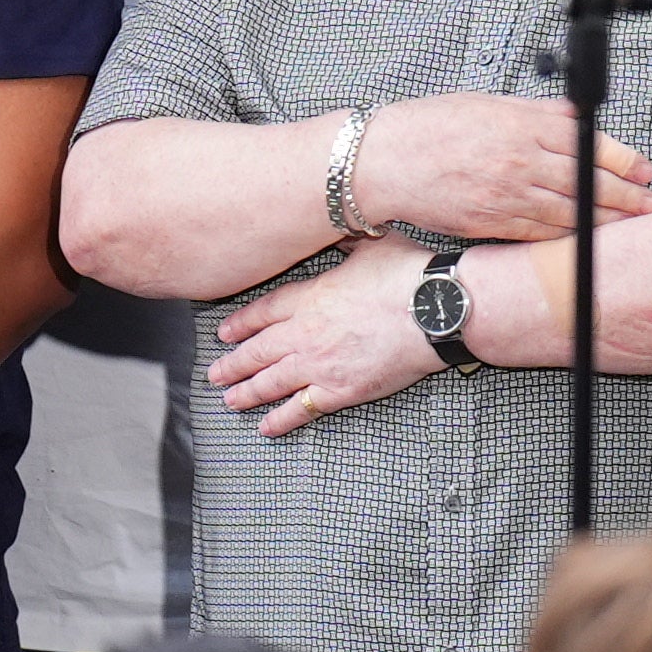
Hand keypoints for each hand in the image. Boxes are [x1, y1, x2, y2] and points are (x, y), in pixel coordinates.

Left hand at [212, 242, 445, 437]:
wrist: (435, 311)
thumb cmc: (408, 275)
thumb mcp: (370, 244)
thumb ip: (347, 240)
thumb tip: (341, 223)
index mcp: (309, 297)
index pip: (261, 312)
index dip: (240, 324)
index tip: (224, 333)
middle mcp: (304, 333)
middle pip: (257, 351)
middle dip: (232, 364)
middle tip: (215, 374)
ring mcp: (319, 364)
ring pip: (270, 382)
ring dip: (246, 393)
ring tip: (230, 399)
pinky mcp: (341, 390)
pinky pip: (301, 409)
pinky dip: (281, 420)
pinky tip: (266, 428)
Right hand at [351, 90, 651, 245]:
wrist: (383, 160)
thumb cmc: (430, 127)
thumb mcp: (489, 104)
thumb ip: (536, 112)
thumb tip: (575, 117)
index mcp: (523, 125)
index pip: (589, 143)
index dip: (624, 160)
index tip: (644, 169)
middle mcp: (520, 161)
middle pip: (588, 181)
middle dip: (626, 195)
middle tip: (649, 202)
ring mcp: (507, 195)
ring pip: (571, 212)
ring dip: (606, 220)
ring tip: (629, 223)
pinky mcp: (491, 222)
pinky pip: (540, 234)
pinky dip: (568, 237)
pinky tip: (586, 238)